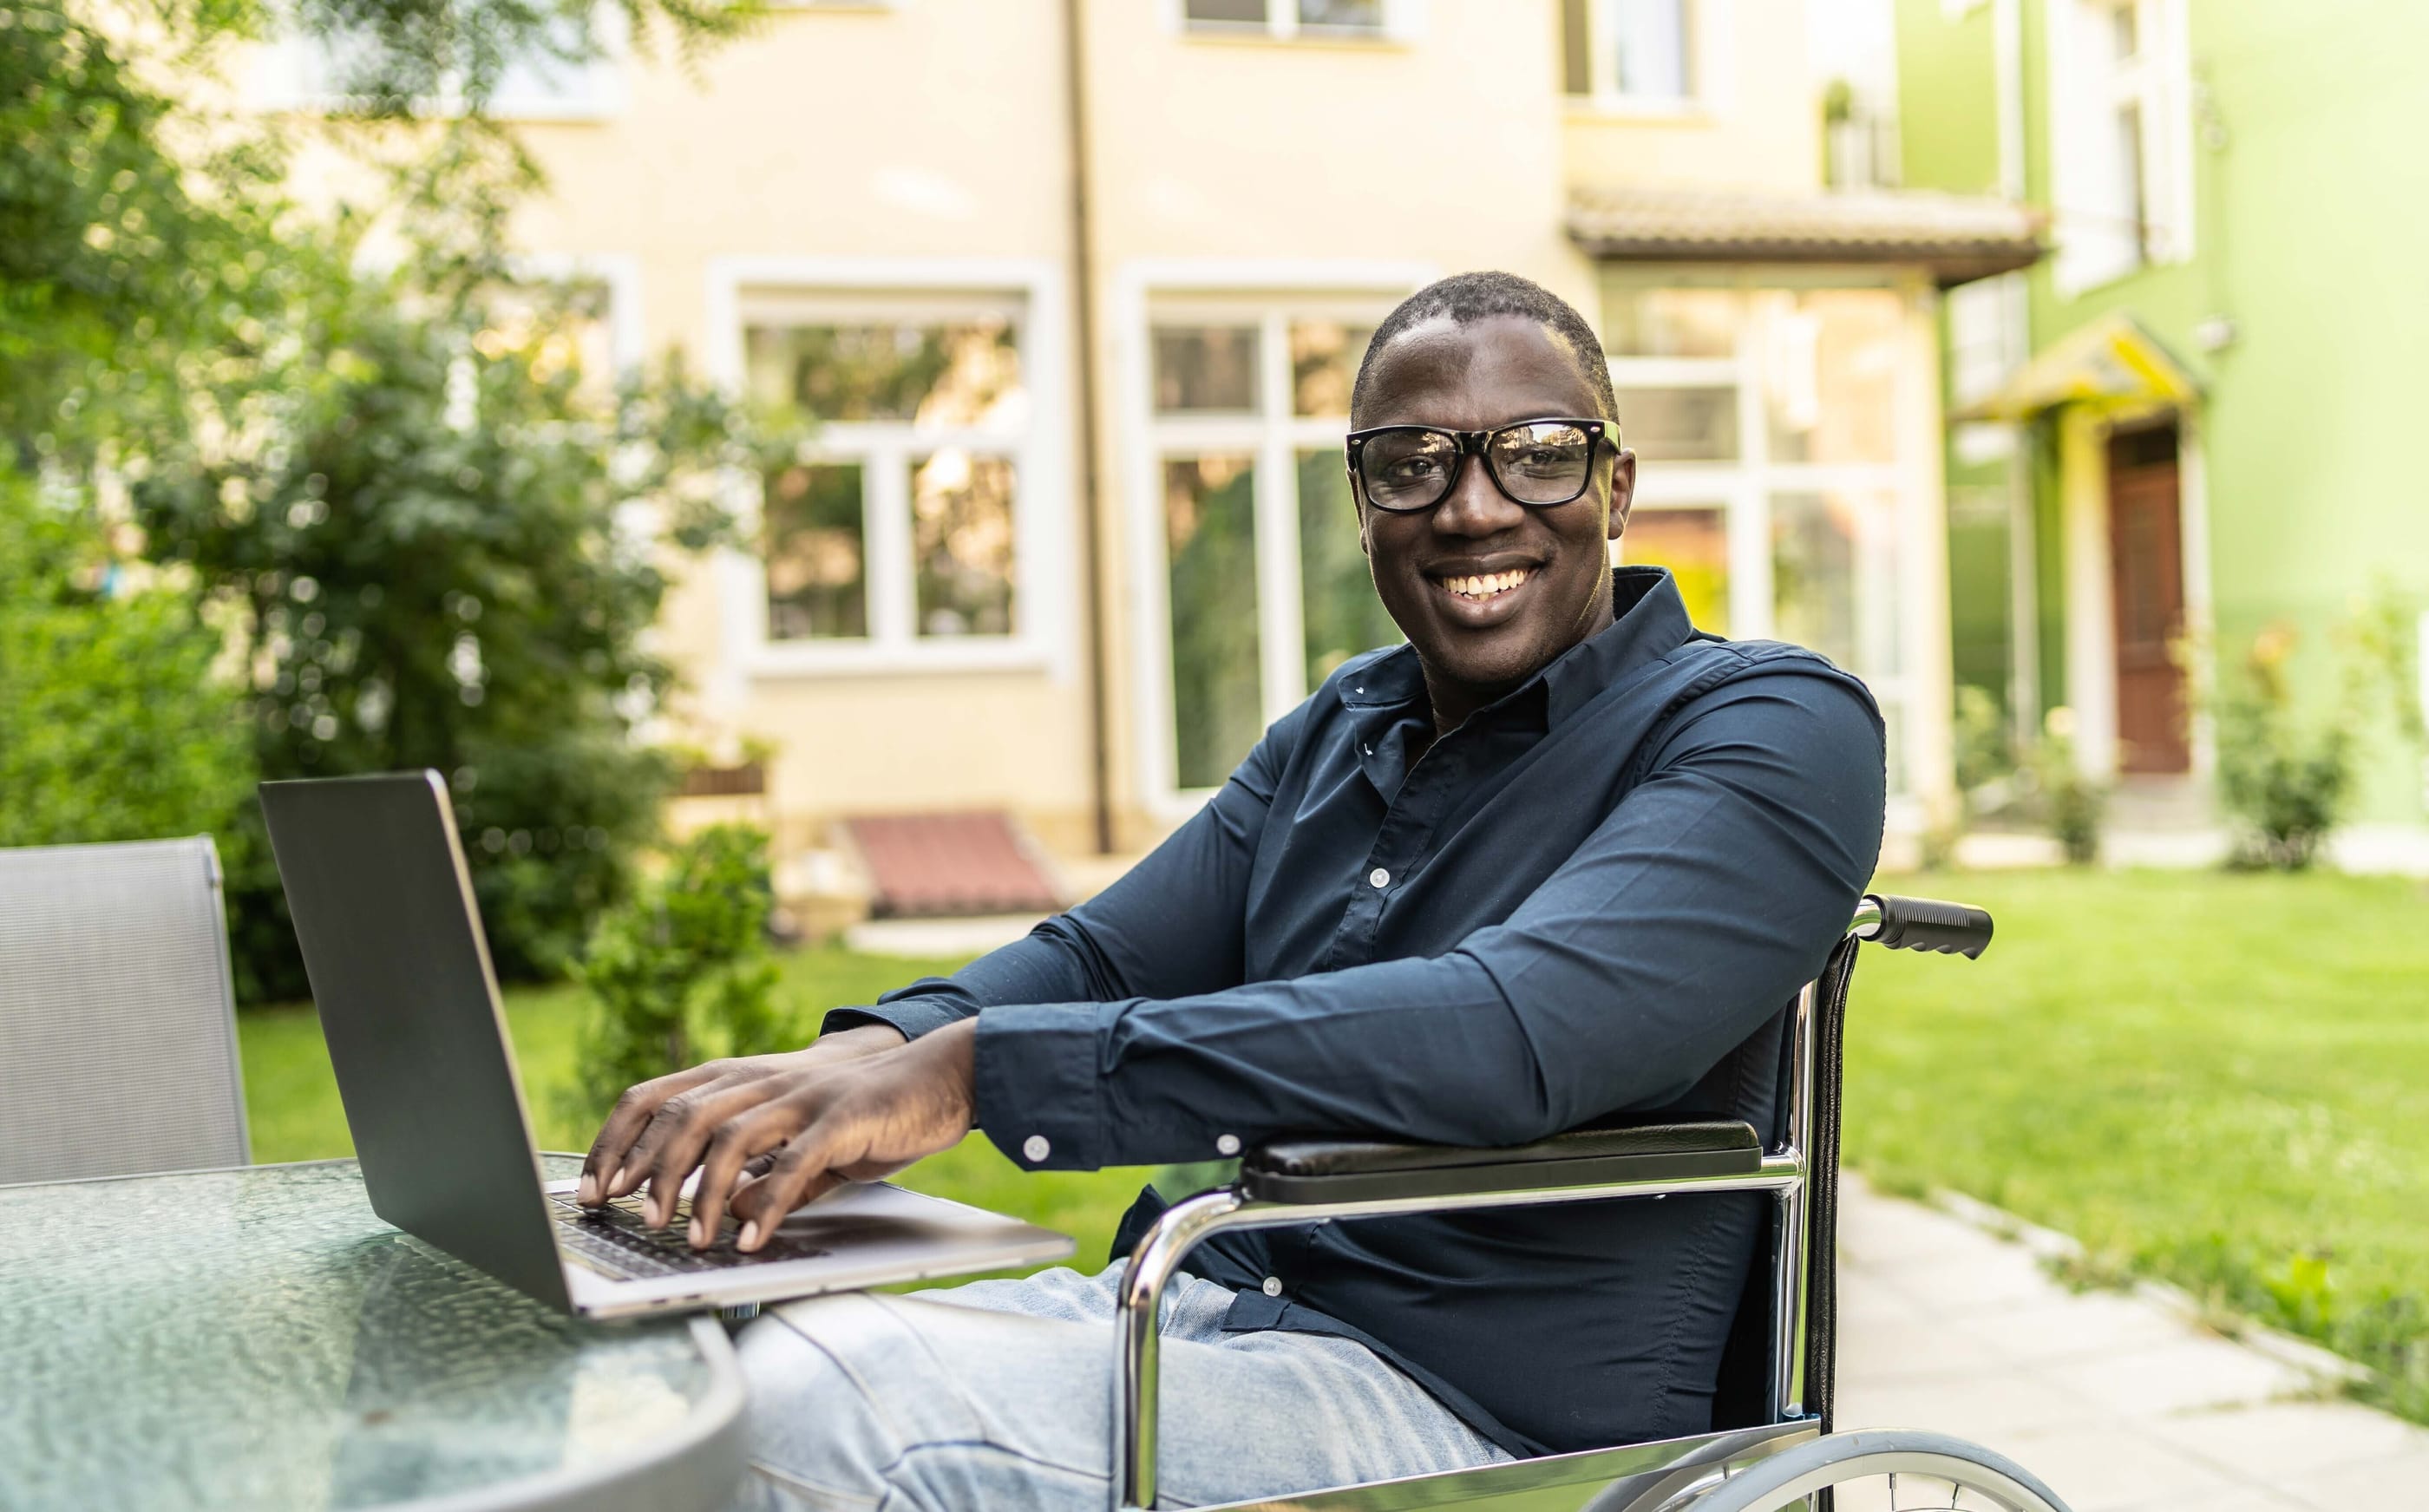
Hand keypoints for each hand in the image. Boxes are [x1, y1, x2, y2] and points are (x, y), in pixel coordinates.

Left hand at [581, 1020, 979, 1251]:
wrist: (939, 1073)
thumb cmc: (863, 1109)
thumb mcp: (798, 1139)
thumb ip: (762, 1172)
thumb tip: (728, 1214)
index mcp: (741, 1078)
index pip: (655, 1097)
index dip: (616, 1140)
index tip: (593, 1187)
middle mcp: (762, 1079)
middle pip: (683, 1114)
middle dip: (647, 1168)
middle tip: (632, 1216)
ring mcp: (801, 1096)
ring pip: (730, 1136)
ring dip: (703, 1190)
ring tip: (692, 1237)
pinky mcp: (841, 1118)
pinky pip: (795, 1162)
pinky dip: (769, 1202)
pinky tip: (754, 1238)